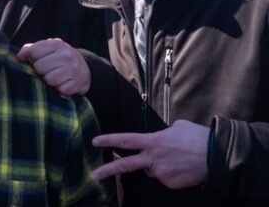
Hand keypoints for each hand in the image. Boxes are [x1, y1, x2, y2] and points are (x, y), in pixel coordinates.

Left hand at [16, 38, 89, 94]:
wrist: (84, 68)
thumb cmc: (57, 58)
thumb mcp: (46, 49)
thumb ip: (29, 50)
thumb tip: (19, 57)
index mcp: (56, 44)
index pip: (33, 52)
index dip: (32, 59)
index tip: (37, 61)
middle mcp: (67, 55)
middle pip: (39, 67)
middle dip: (40, 71)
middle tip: (46, 71)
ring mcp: (74, 69)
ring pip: (49, 80)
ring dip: (49, 81)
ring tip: (54, 77)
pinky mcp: (78, 84)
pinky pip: (60, 90)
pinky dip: (59, 90)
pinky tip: (62, 84)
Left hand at [91, 120, 209, 188]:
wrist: (216, 157)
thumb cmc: (197, 138)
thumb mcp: (177, 127)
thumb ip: (163, 132)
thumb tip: (162, 137)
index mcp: (152, 141)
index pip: (125, 140)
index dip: (108, 140)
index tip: (94, 141)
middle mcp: (153, 158)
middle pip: (125, 165)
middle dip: (107, 171)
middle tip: (93, 175)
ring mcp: (161, 173)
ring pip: (151, 170)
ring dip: (158, 165)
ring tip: (176, 158)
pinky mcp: (169, 183)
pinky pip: (164, 177)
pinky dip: (170, 173)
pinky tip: (182, 167)